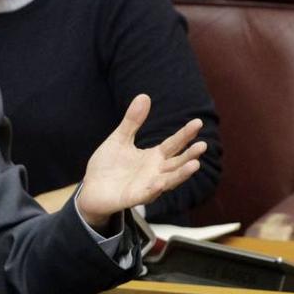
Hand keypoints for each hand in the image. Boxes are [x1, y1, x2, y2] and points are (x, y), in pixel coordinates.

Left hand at [75, 94, 205, 230]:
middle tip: (202, 145)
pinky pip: (146, 195)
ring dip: (181, 174)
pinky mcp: (133, 198)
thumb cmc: (108, 165)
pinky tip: (160, 182)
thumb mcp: (120, 139)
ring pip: (168, 181)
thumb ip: (132, 121)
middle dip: (189, 155)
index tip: (197, 122)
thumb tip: (144, 96)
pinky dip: (154, 190)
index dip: (185, 134)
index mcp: (153, 157)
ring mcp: (146, 186)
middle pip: (176, 163)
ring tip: (194, 164)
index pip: (173, 144)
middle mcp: (155, 172)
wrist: (90, 189)